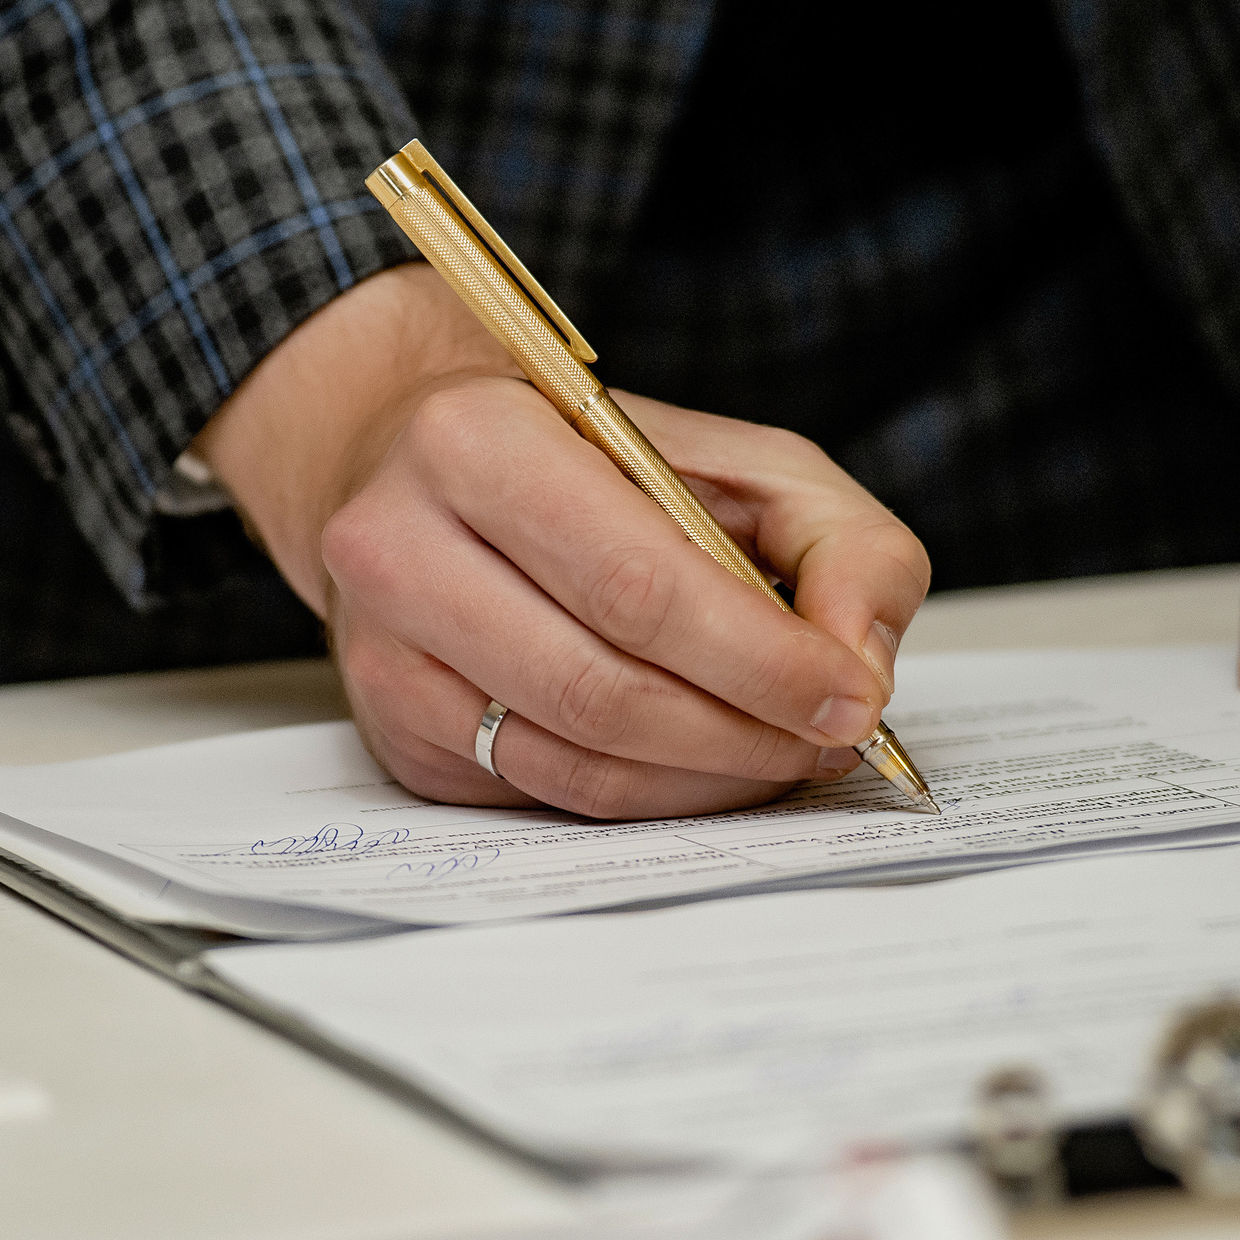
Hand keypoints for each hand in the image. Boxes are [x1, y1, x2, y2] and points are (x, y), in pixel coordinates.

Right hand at [193, 264, 929, 816]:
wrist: (432, 471)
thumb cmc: (596, 462)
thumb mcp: (743, 458)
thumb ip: (840, 542)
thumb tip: (856, 666)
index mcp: (476, 442)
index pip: (635, 584)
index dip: (758, 660)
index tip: (850, 698)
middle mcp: (399, 548)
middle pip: (602, 690)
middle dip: (743, 735)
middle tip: (827, 741)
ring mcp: (383, 655)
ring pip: (573, 765)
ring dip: (704, 782)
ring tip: (780, 754)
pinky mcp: (396, 736)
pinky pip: (543, 797)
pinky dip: (648, 797)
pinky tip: (702, 764)